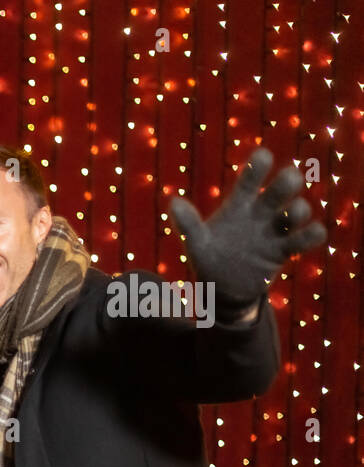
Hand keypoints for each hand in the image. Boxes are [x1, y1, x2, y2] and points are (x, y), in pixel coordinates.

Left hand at [170, 147, 326, 312]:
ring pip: (298, 210)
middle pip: (281, 188)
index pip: (250, 179)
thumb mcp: (196, 243)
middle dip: (288, 181)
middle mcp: (261, 213)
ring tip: (288, 216)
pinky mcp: (284, 251)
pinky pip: (307, 238)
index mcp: (239, 205)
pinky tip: (312, 233)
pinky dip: (313, 234)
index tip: (264, 156)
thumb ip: (188, 224)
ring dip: (299, 209)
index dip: (258, 166)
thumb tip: (174, 202)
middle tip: (288, 179)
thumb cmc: (209, 259)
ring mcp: (275, 231)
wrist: (222, 289)